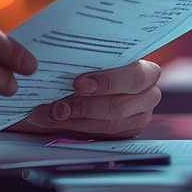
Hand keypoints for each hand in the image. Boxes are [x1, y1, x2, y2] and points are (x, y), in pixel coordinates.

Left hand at [8, 60, 161, 138]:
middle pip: (119, 106)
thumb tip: (43, 61)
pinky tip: (62, 119)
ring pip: (110, 123)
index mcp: (147, 70)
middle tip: (60, 105)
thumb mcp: (92, 56)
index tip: (78, 84)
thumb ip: (81, 57)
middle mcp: (149, 94)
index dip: (106, 82)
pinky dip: (78, 127)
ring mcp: (141, 115)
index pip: (134, 77)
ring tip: (54, 112)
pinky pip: (104, 135)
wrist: (92, 81)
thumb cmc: (95, 64)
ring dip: (77, 119)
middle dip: (85, 106)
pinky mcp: (129, 131)